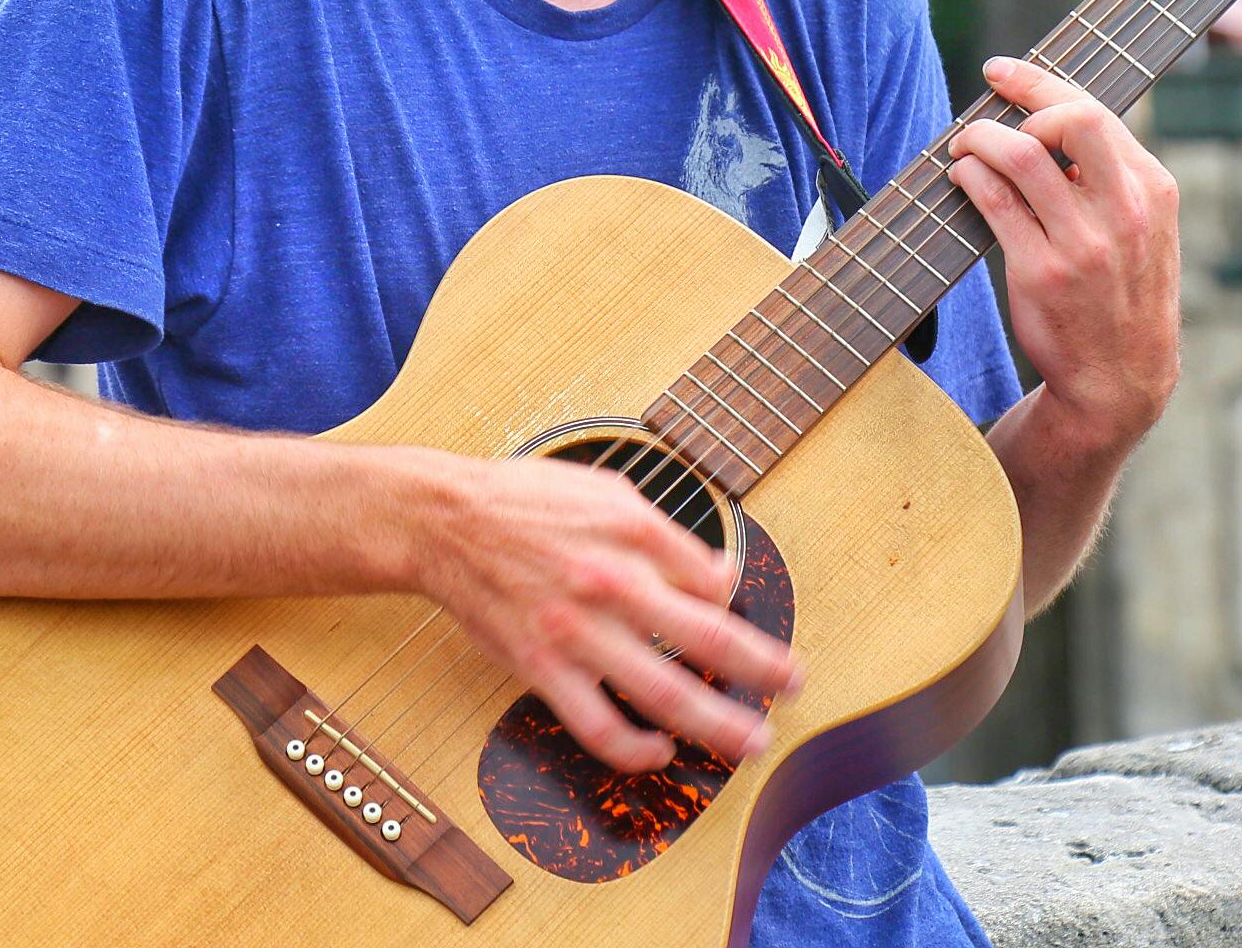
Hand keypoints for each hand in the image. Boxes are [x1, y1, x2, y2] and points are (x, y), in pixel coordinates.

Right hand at [407, 451, 800, 772]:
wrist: (447, 522)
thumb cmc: (526, 500)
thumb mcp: (607, 490)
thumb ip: (665, 533)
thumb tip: (717, 574)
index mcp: (633, 532)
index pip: (712, 580)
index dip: (740, 608)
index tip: (753, 627)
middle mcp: (613, 583)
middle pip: (708, 641)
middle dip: (763, 670)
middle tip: (794, 686)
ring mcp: (579, 632)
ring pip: (664, 694)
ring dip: (719, 724)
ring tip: (751, 742)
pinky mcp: (544, 669)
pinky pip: (599, 727)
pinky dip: (636, 751)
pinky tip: (660, 751)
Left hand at [947, 55, 1181, 455]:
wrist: (1120, 379)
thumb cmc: (1121, 292)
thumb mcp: (1143, 228)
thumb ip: (1110, 175)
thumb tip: (1045, 118)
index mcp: (1152, 188)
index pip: (1095, 111)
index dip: (1040, 83)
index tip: (1003, 71)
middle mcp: (1124, 210)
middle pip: (1071, 118)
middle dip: (1020, 102)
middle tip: (989, 115)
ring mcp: (1084, 243)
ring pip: (1021, 156)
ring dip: (978, 139)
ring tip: (963, 147)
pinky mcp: (1043, 273)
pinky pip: (994, 202)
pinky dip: (969, 177)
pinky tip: (962, 178)